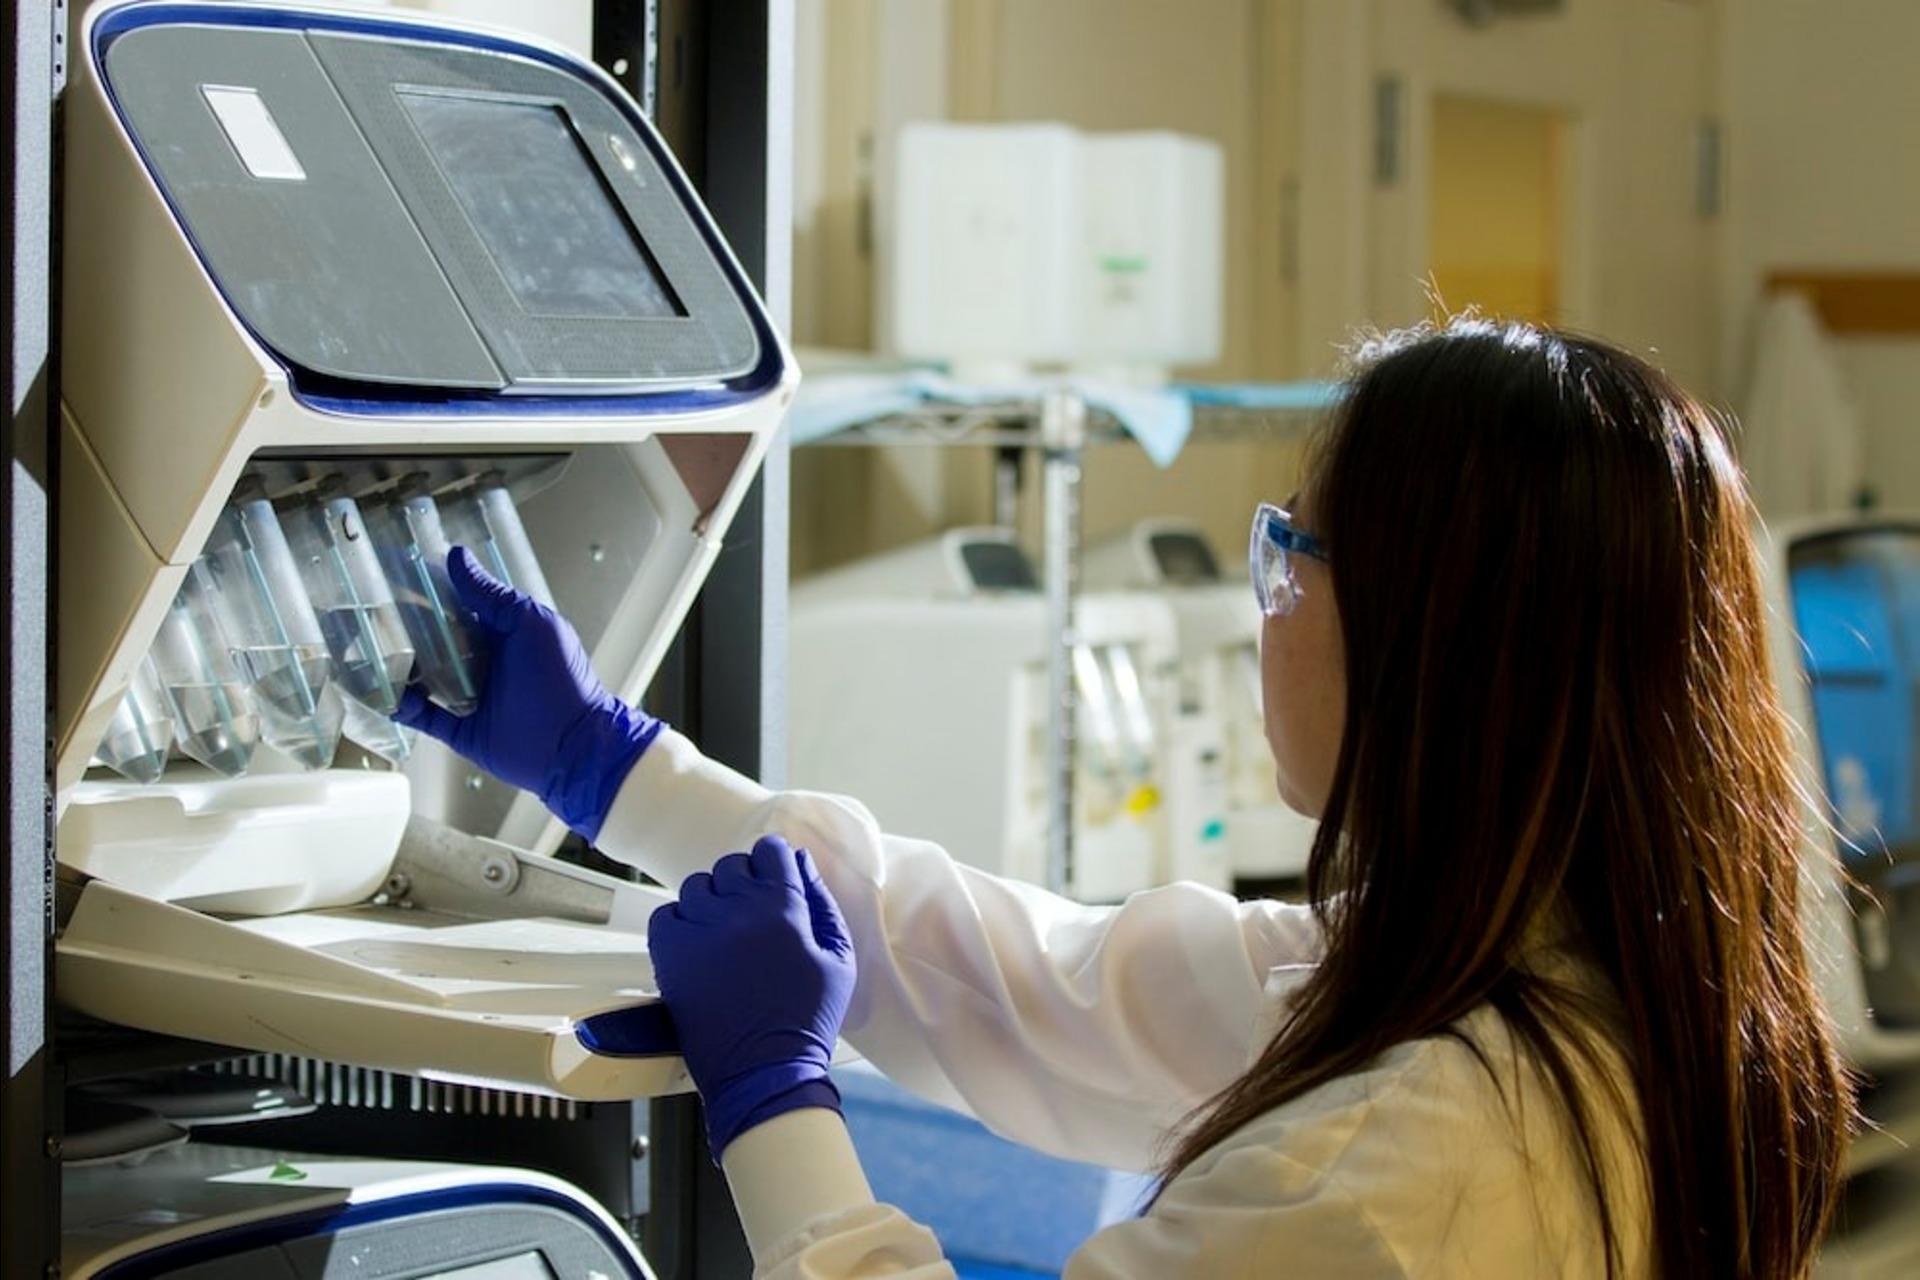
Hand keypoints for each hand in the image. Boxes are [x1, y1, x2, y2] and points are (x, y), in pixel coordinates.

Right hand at [394, 545, 659, 840]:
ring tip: (366, 650)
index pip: (458, 606)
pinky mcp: (461, 729)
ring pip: (424, 676)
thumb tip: (458, 558)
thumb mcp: (530, 624)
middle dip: (404, 629)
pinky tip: (385, 691)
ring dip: (399, 666)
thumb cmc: (561, 679)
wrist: (571, 745)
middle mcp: (484, 662)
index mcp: (502, 633)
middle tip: (367, 614)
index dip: (429, 592)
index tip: (395, 575)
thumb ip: (492, 595)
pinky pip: (423, 715)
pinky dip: (402, 705)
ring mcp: (471, 696)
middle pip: (435, 641)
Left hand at [648, 836, 855, 1160]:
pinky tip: (698, 947)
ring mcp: (699, 931)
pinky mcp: (670, 955)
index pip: (770, 850)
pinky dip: (679, 923)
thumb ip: (822, 904)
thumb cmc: (807, 1019)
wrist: (764, 1073)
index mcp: (783, 908)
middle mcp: (738, 911)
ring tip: (723, 934)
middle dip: (744, 884)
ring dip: (711, 903)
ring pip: (698, 886)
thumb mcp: (838, 959)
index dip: (773, 863)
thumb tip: (801, 863)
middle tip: (751, 917)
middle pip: (732, 865)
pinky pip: (666, 914)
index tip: (772, 880)